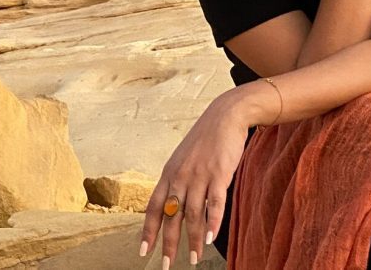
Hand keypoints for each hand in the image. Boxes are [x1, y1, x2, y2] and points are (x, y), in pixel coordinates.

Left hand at [140, 91, 250, 267]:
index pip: (153, 208)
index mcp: (168, 174)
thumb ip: (177, 180)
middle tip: (167, 265)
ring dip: (192, 240)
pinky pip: (214, 203)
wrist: (225, 116)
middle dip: (168, 244)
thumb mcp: (183, 158)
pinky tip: (210, 238)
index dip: (148, 231)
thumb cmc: (206, 139)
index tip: (144, 251)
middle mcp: (180, 177)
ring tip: (193, 259)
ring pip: (193, 215)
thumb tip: (172, 205)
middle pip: (171, 217)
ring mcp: (200, 176)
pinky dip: (212, 223)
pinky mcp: (220, 175)